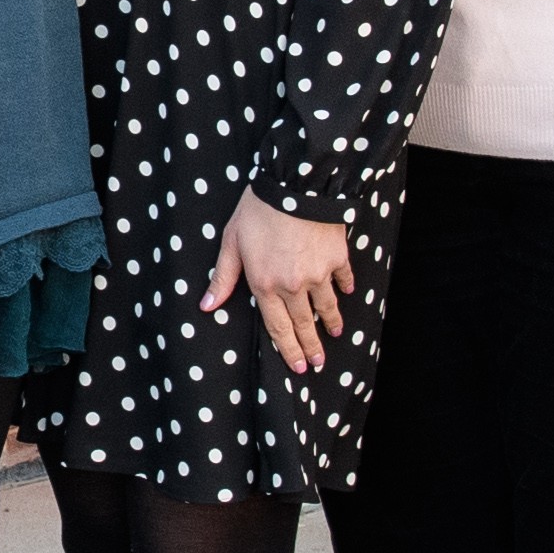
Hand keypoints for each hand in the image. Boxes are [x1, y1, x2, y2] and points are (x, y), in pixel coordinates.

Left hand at [202, 190, 352, 374]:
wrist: (294, 186)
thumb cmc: (258, 211)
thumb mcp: (232, 242)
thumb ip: (223, 277)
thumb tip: (207, 306)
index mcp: (266, 285)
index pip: (278, 327)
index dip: (287, 349)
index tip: (297, 366)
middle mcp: (294, 286)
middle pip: (304, 323)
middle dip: (311, 346)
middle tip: (317, 363)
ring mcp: (318, 273)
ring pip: (326, 305)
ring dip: (331, 322)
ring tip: (335, 334)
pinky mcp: (337, 257)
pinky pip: (343, 278)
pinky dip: (345, 287)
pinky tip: (347, 294)